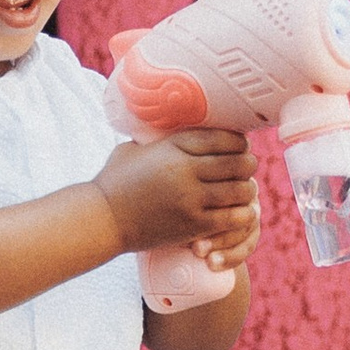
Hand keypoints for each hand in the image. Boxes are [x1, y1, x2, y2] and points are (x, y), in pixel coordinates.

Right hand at [98, 126, 259, 262]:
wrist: (102, 219)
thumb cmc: (114, 181)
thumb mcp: (135, 148)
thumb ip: (159, 139)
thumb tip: (172, 124)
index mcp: (173, 147)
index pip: (221, 138)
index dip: (238, 141)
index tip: (241, 144)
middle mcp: (185, 170)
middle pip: (237, 162)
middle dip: (247, 164)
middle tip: (247, 167)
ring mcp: (191, 199)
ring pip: (239, 190)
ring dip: (246, 189)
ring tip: (244, 189)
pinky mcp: (192, 225)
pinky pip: (232, 217)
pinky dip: (241, 213)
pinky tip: (240, 211)